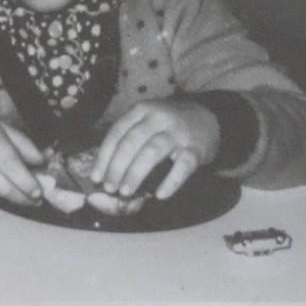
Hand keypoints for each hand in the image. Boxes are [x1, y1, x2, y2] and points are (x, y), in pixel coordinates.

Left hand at [90, 99, 219, 200]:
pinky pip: (182, 167)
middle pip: (131, 142)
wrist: (208, 118)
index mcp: (142, 110)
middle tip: (109, 188)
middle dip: (117, 167)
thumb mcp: (147, 120)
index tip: (96, 177)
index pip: (117, 132)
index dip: (104, 156)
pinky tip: (160, 195)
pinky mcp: (195, 149)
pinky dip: (170, 182)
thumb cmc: (168, 125)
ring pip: (152, 152)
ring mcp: (178, 133)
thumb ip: (129, 137)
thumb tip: (104, 169)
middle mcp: (158, 118)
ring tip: (125, 191)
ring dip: (135, 174)